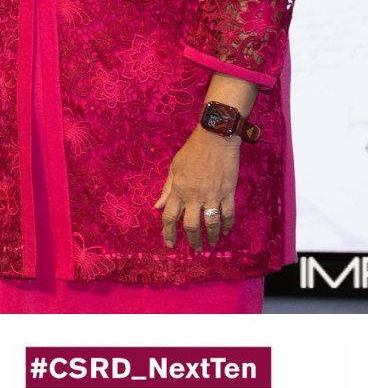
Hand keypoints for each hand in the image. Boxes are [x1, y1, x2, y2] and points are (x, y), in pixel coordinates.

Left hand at [154, 126, 240, 250]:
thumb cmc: (192, 151)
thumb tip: (158, 206)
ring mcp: (212, 195)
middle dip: (192, 240)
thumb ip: (167, 188)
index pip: (170, 216)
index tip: (170, 244)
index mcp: (178, 189)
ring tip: (211, 244)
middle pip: (191, 225)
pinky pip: (228, 214)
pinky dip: (227, 225)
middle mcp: (194, 195)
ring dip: (211, 237)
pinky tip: (225, 231)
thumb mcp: (174, 167)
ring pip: (211, 224)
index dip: (168, 233)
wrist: (215, 139)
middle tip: (195, 249)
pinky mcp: (228, 193)